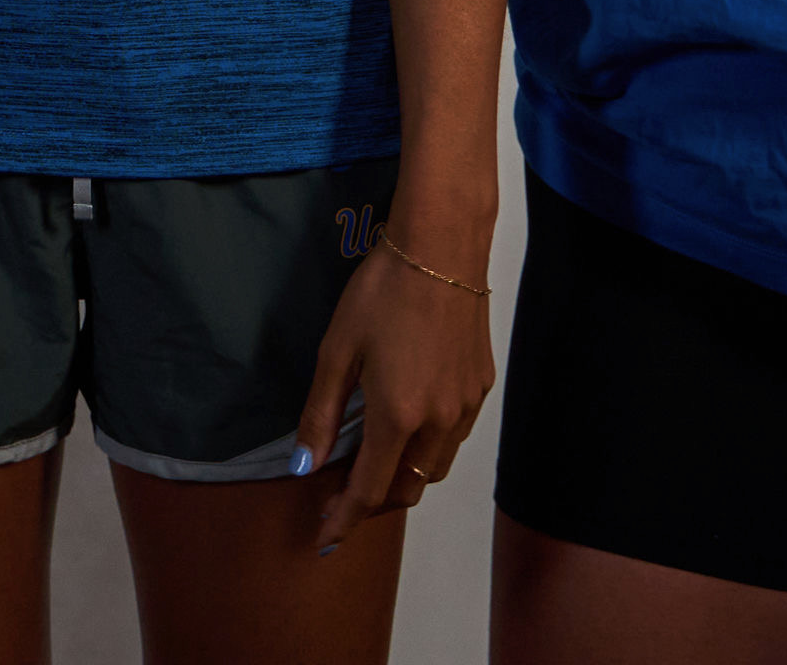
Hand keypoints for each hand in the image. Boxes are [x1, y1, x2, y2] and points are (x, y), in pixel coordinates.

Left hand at [298, 227, 495, 549]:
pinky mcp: (482, 387)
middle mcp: (440, 421)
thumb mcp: (337, 351)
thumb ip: (321, 415)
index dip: (344, 520)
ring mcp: (467, 406)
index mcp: (398, 415)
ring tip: (370, 460)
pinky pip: (454, 437)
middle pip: (406, 488)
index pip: (370, 491)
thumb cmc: (381, 292)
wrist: (440, 248)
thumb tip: (305, 466)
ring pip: (433, 467)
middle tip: (339, 493)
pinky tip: (407, 423)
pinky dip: (427, 446)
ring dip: (401, 475)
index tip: (324, 538)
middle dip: (373, 501)